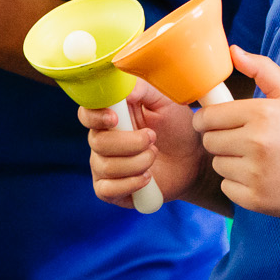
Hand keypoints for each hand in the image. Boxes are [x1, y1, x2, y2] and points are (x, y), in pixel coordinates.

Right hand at [80, 78, 203, 209]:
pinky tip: (148, 178)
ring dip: (136, 162)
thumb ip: (143, 89)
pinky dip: (130, 183)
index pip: (86, 114)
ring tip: (154, 156)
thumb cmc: (176, 127)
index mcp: (111, 116)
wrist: (192, 161)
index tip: (115, 119)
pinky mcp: (110, 189)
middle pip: (97, 142)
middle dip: (129, 143)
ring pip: (105, 166)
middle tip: (153, 138)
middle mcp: (102, 140)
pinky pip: (107, 189)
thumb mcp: (165, 101)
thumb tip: (125, 90)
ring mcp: (103, 165)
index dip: (94, 117)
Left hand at [194, 46, 279, 218]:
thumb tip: (232, 51)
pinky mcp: (259, 200)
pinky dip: (238, 185)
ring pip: (218, 165)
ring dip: (230, 162)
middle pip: (209, 141)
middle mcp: (257, 143)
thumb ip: (262, 70)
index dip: (207, 119)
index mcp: (261, 113)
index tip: (214, 122)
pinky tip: (260, 178)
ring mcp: (257, 173)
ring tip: (256, 160)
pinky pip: (227, 188)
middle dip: (220, 140)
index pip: (208, 116)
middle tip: (242, 141)